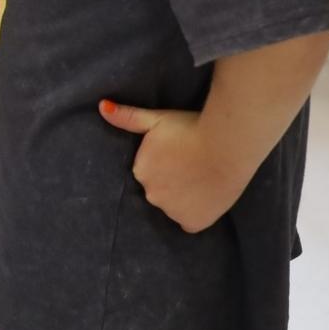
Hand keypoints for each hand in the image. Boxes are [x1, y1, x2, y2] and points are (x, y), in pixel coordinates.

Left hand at [98, 99, 256, 233]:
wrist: (226, 146)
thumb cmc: (190, 129)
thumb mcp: (156, 119)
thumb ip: (127, 117)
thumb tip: (102, 107)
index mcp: (140, 172)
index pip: (150, 172)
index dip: (166, 163)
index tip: (180, 154)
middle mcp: (151, 195)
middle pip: (160, 190)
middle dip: (172, 180)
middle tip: (192, 165)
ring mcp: (172, 211)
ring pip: (174, 206)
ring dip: (183, 197)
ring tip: (201, 178)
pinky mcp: (193, 222)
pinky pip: (189, 222)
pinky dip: (195, 214)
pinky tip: (204, 198)